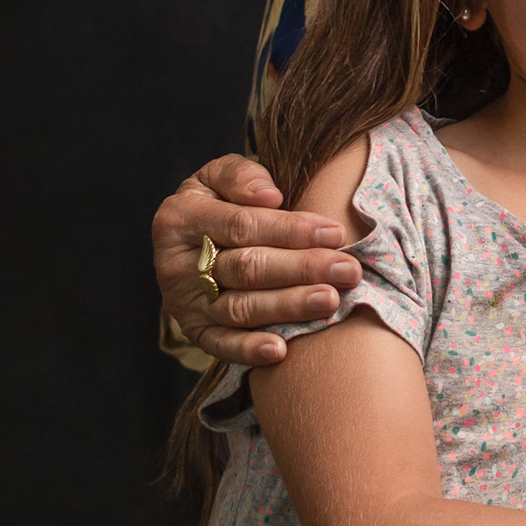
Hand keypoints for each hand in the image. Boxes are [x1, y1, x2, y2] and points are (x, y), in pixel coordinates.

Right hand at [154, 156, 362, 365]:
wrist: (190, 241)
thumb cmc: (220, 202)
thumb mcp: (218, 176)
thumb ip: (239, 175)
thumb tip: (269, 195)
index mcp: (180, 218)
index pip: (242, 226)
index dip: (291, 230)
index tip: (335, 233)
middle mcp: (176, 264)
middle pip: (247, 268)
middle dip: (303, 269)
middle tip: (349, 270)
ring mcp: (184, 302)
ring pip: (239, 308)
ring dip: (288, 307)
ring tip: (331, 300)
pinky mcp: (193, 331)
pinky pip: (220, 345)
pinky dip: (249, 350)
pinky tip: (281, 350)